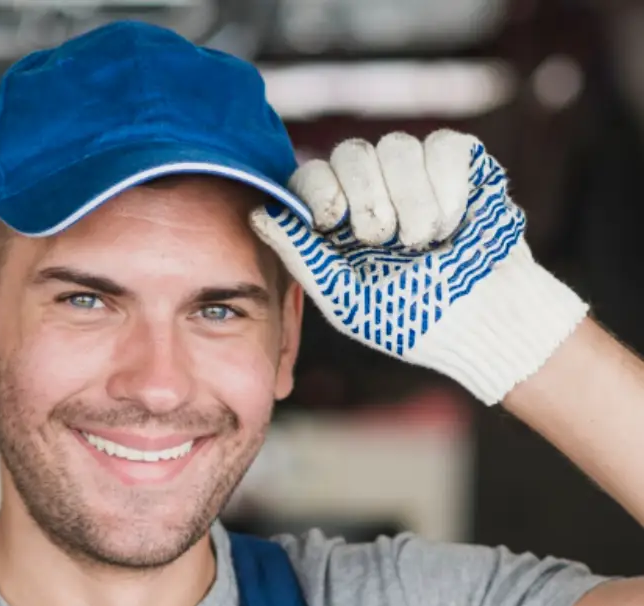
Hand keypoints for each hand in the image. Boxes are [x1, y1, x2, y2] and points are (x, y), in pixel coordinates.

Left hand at [251, 131, 589, 403]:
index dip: (318, 190)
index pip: (310, 175)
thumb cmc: (410, 320)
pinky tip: (453, 226)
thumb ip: (303, 258)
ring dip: (410, 202)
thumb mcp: (345, 300)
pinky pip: (442, 147)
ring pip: (396, 146)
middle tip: (384, 241)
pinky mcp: (459, 162)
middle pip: (350, 152)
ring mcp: (414, 172)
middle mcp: (372, 188)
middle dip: (365, 198)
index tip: (332, 223)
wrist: (481, 325)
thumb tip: (258, 215)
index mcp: (337, 221)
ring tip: (424, 244)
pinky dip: (447, 189)